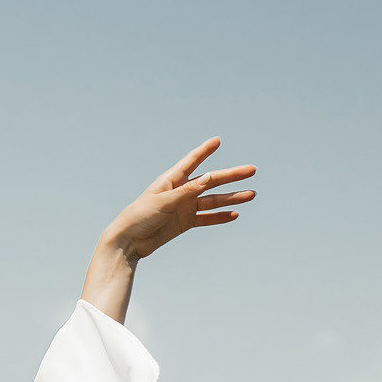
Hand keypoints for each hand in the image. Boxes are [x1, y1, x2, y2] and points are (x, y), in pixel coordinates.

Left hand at [101, 137, 256, 262]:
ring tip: (252, 194)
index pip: (192, 161)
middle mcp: (181, 191)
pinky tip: (234, 213)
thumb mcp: (165, 201)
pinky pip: (206, 218)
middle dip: (231, 176)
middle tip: (251, 170)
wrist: (129, 241)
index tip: (217, 140)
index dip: (205, 150)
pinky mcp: (185, 223)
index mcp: (172, 180)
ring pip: (213, 200)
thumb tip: (209, 178)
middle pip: (211, 181)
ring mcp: (184, 207)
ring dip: (232, 198)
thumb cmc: (141, 216)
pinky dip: (220, 217)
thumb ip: (188, 191)